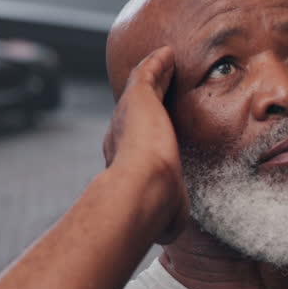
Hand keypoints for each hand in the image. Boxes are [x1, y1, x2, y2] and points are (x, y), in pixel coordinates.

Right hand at [101, 47, 188, 242]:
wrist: (143, 193)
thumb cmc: (154, 211)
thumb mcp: (164, 216)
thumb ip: (165, 219)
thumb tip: (167, 235)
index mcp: (125, 163)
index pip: (136, 146)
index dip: (144, 139)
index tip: (152, 137)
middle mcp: (120, 137)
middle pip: (135, 115)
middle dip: (145, 104)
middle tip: (155, 92)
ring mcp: (127, 116)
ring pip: (141, 90)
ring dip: (152, 76)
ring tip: (164, 61)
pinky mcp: (138, 98)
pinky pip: (148, 74)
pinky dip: (157, 63)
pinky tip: (168, 53)